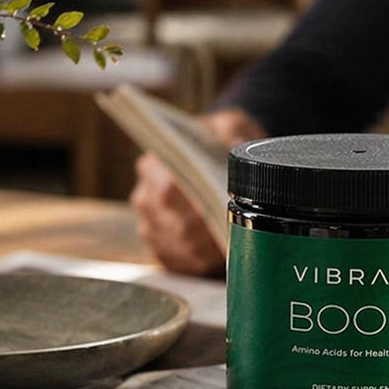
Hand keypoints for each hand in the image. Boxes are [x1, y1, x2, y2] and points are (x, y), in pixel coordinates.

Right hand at [129, 107, 265, 274]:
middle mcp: (145, 198)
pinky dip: (205, 261)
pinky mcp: (161, 250)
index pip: (169, 191)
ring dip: (212, 247)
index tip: (226, 207)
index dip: (199, 204)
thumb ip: (233, 129)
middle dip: (213, 229)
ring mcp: (150, 227)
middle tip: (243, 225)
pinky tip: (224, 250)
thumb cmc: (217, 141)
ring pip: (182, 247)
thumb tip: (237, 142)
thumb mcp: (228, 123)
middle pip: (177, 225)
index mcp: (154, 165)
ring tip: (238, 236)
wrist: (209, 160)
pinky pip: (182, 265)